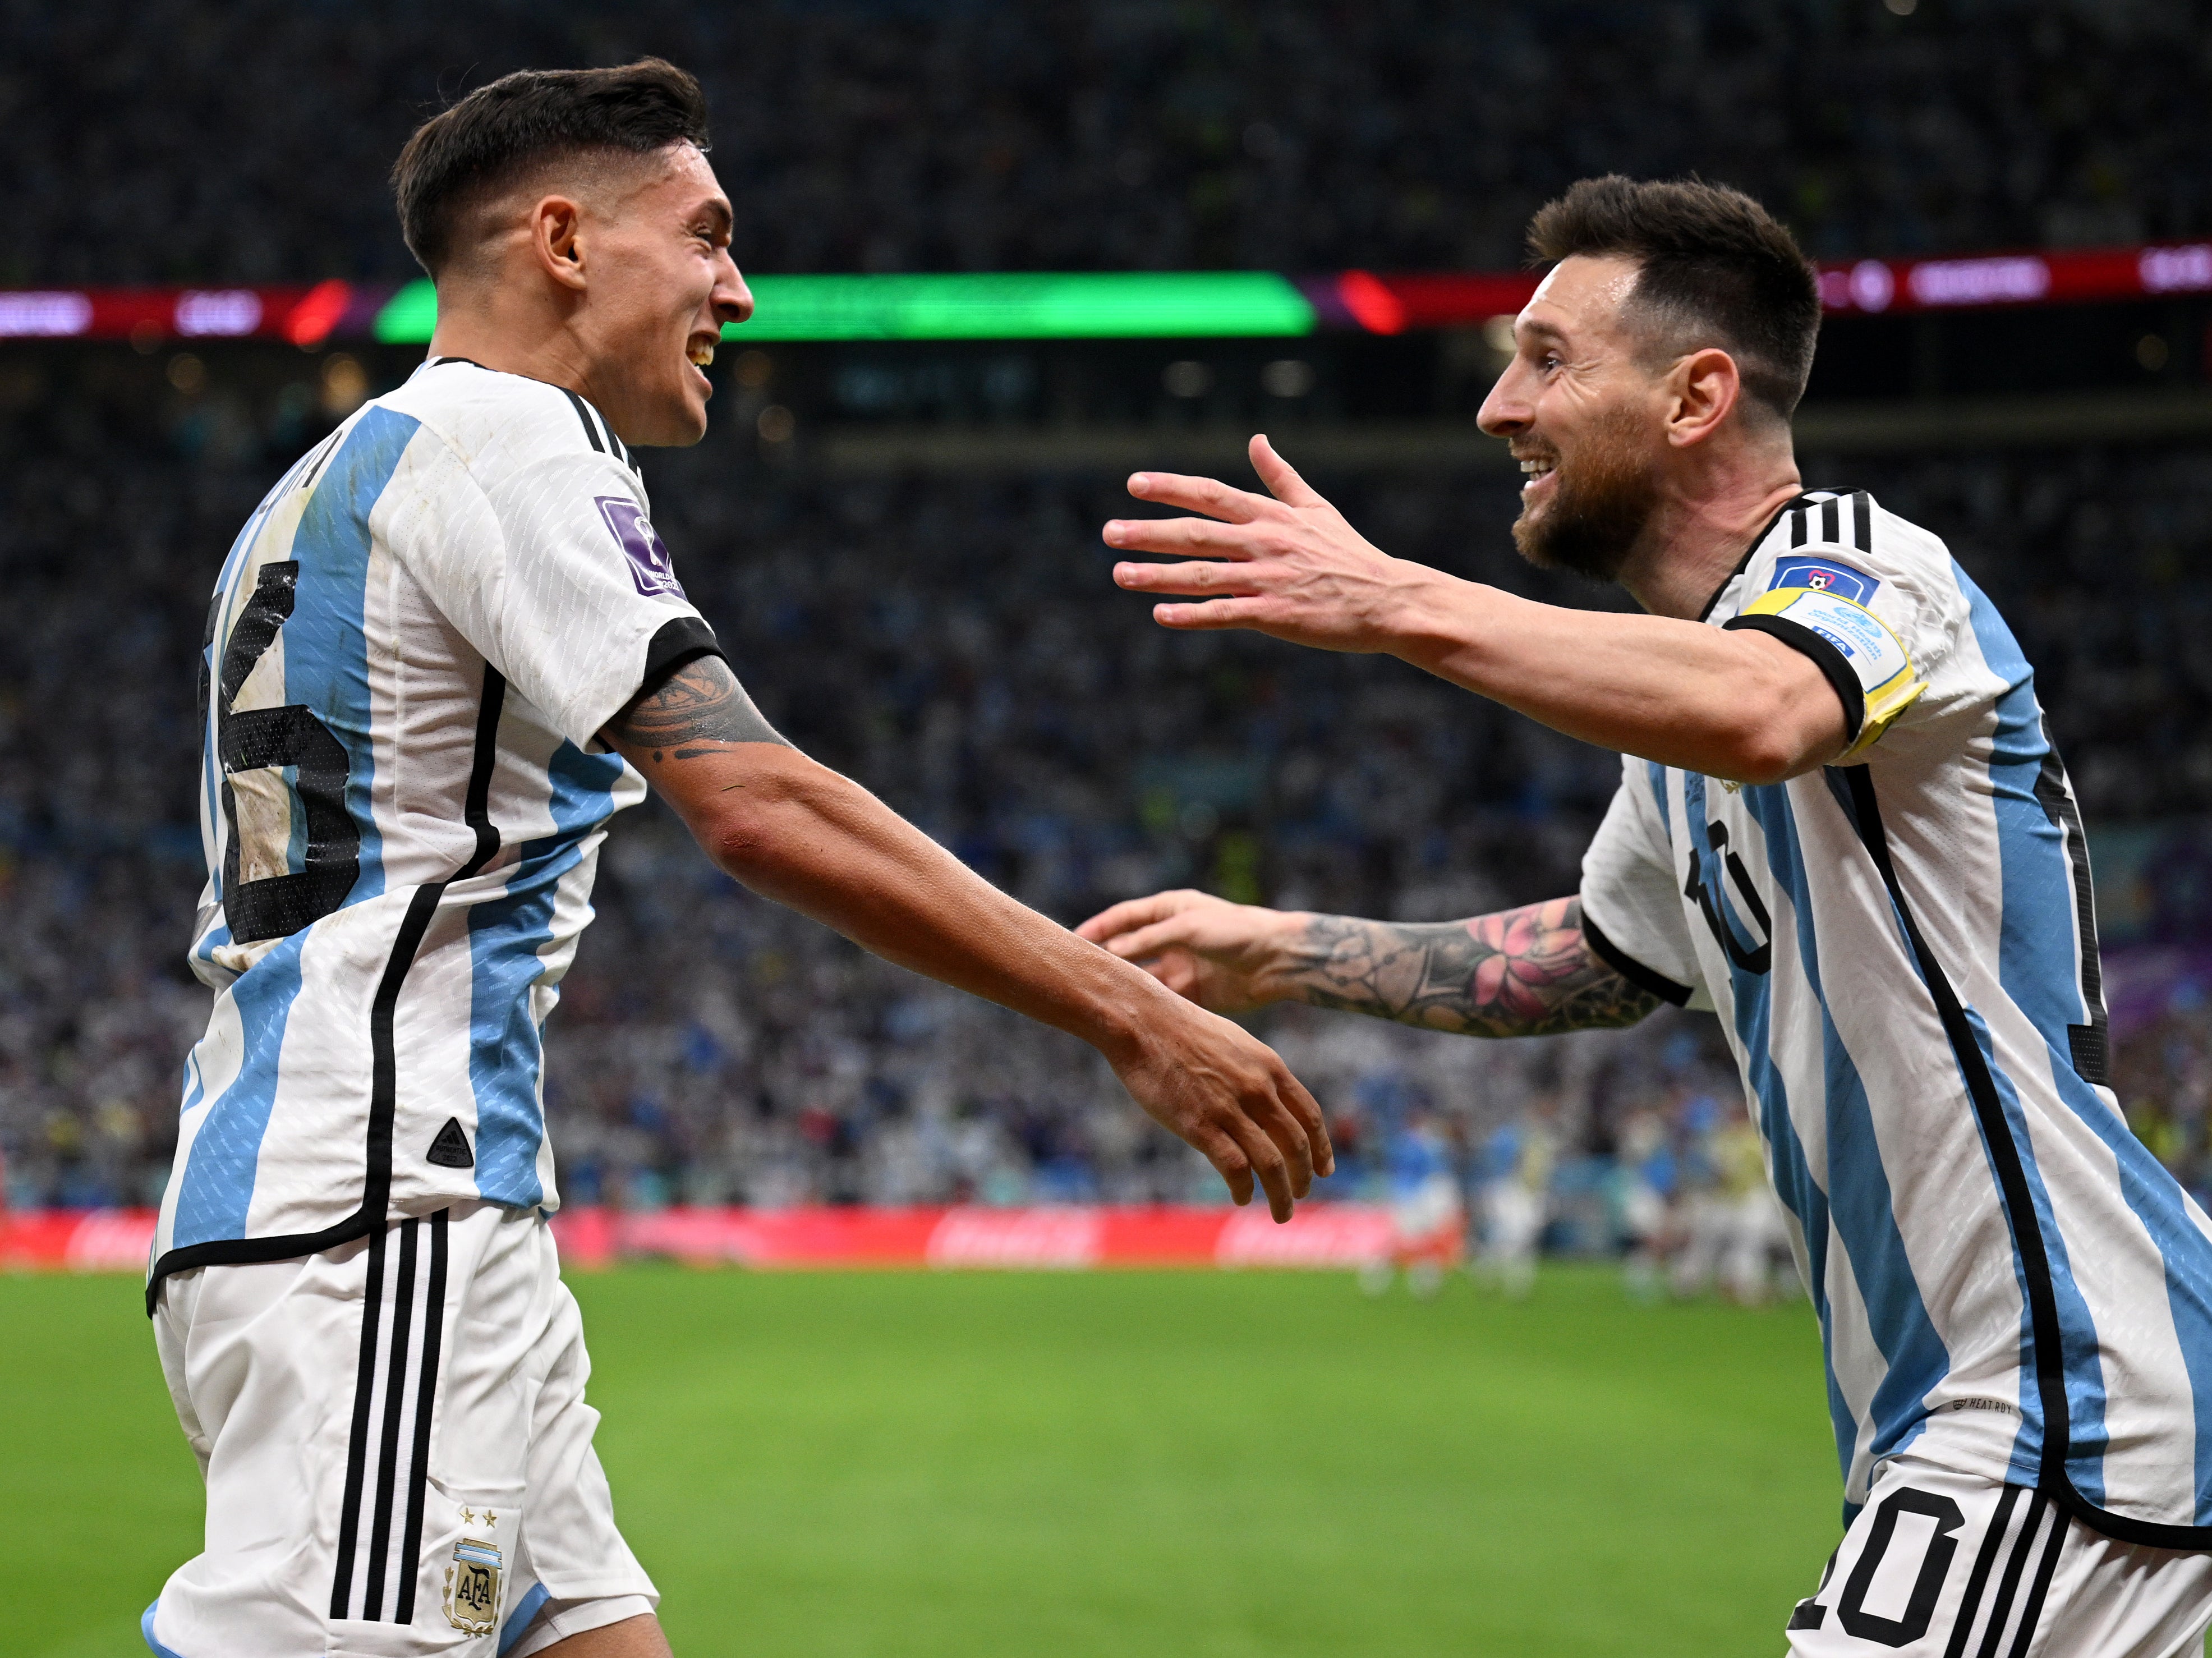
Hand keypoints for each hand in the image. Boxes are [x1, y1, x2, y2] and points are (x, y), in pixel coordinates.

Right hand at [1077, 889, 1303, 1013]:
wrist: (1279, 960)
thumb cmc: (1236, 931)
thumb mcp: (1186, 929)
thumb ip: (1147, 940)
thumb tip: (1110, 953)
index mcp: (1170, 910)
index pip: (1123, 917)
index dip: (1097, 928)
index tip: (1072, 941)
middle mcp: (1171, 937)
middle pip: (1128, 948)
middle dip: (1105, 958)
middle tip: (1078, 972)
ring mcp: (1181, 965)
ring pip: (1142, 976)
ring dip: (1124, 983)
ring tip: (1097, 995)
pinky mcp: (1192, 992)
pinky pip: (1161, 998)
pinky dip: (1145, 1004)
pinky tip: (1127, 1013)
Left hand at [1102, 434, 1439, 650]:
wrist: (1388, 599)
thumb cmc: (1349, 555)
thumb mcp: (1316, 508)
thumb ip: (1281, 477)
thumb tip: (1257, 439)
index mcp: (1272, 515)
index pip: (1212, 494)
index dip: (1171, 488)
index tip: (1134, 484)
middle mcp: (1266, 542)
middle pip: (1197, 533)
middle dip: (1149, 532)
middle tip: (1108, 533)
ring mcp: (1270, 579)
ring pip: (1203, 575)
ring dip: (1158, 575)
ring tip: (1119, 574)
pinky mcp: (1276, 614)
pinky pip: (1226, 614)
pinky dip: (1192, 615)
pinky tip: (1160, 615)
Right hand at [1103, 990, 1331, 1221]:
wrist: (1142, 1021)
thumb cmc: (1181, 1030)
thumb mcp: (1234, 1044)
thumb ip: (1255, 1072)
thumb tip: (1266, 1099)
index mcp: (1270, 1067)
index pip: (1309, 1115)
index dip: (1321, 1147)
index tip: (1324, 1170)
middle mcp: (1258, 1089)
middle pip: (1296, 1145)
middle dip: (1303, 1177)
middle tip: (1299, 1196)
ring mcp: (1230, 1108)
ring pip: (1272, 1164)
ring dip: (1281, 1195)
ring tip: (1281, 1213)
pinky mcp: (1200, 1125)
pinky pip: (1235, 1168)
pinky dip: (1244, 1188)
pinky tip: (1241, 1197)